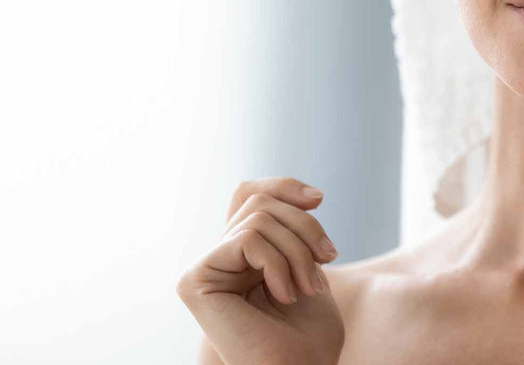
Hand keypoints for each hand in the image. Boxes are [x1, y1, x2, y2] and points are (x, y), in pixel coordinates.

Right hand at [177, 177, 345, 364]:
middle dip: (304, 227)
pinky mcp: (195, 280)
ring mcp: (205, 269)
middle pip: (260, 204)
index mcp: (243, 257)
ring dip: (298, 252)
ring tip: (308, 288)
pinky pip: (248, 240)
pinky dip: (277, 264)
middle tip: (328, 259)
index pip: (251, 195)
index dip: (283, 187)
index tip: (319, 199)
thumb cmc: (309, 337)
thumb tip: (302, 195)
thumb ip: (293, 229)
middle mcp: (219, 260)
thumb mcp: (309, 267)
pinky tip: (285, 295)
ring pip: (258, 219)